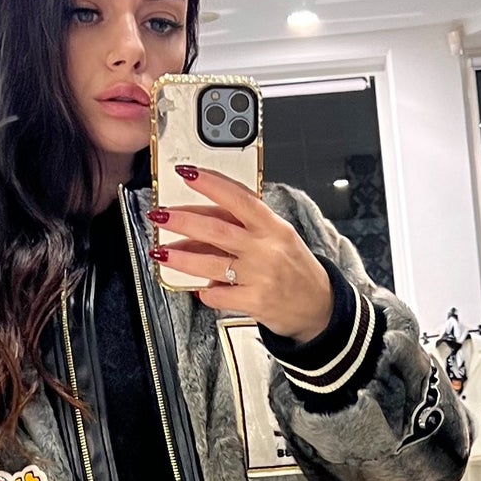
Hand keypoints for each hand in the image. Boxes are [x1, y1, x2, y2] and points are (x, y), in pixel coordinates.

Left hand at [150, 170, 334, 340]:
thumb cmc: (296, 268)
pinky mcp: (255, 302)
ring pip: (211, 264)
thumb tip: (207, 215)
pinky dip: (204, 292)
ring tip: (161, 252)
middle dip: (183, 221)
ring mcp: (260, 277)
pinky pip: (219, 295)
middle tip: (160, 215)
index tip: (187, 174)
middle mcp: (267, 250)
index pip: (239, 199)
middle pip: (217, 231)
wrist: (319, 306)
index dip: (211, 184)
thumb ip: (248, 225)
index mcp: (274, 227)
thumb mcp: (280, 237)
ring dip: (181, 258)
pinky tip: (197, 288)